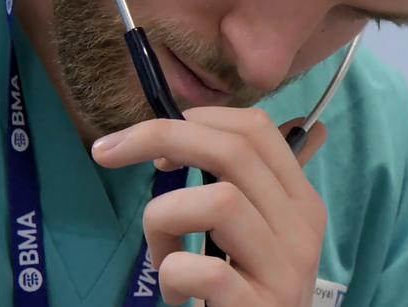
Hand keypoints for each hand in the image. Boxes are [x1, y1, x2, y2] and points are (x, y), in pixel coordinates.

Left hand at [91, 107, 328, 306]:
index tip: (155, 142)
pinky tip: (174, 293)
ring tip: (161, 256)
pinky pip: (204, 270)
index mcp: (300, 200)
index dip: (199, 118)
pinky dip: (172, 273)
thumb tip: (197, 122)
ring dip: (163, 219)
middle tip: (106, 152)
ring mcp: (284, 271)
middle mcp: (301, 229)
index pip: (257, 128)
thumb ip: (238, 184)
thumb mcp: (257, 234)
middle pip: (233, 151)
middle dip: (160, 137)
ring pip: (220, 203)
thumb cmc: (250, 292)